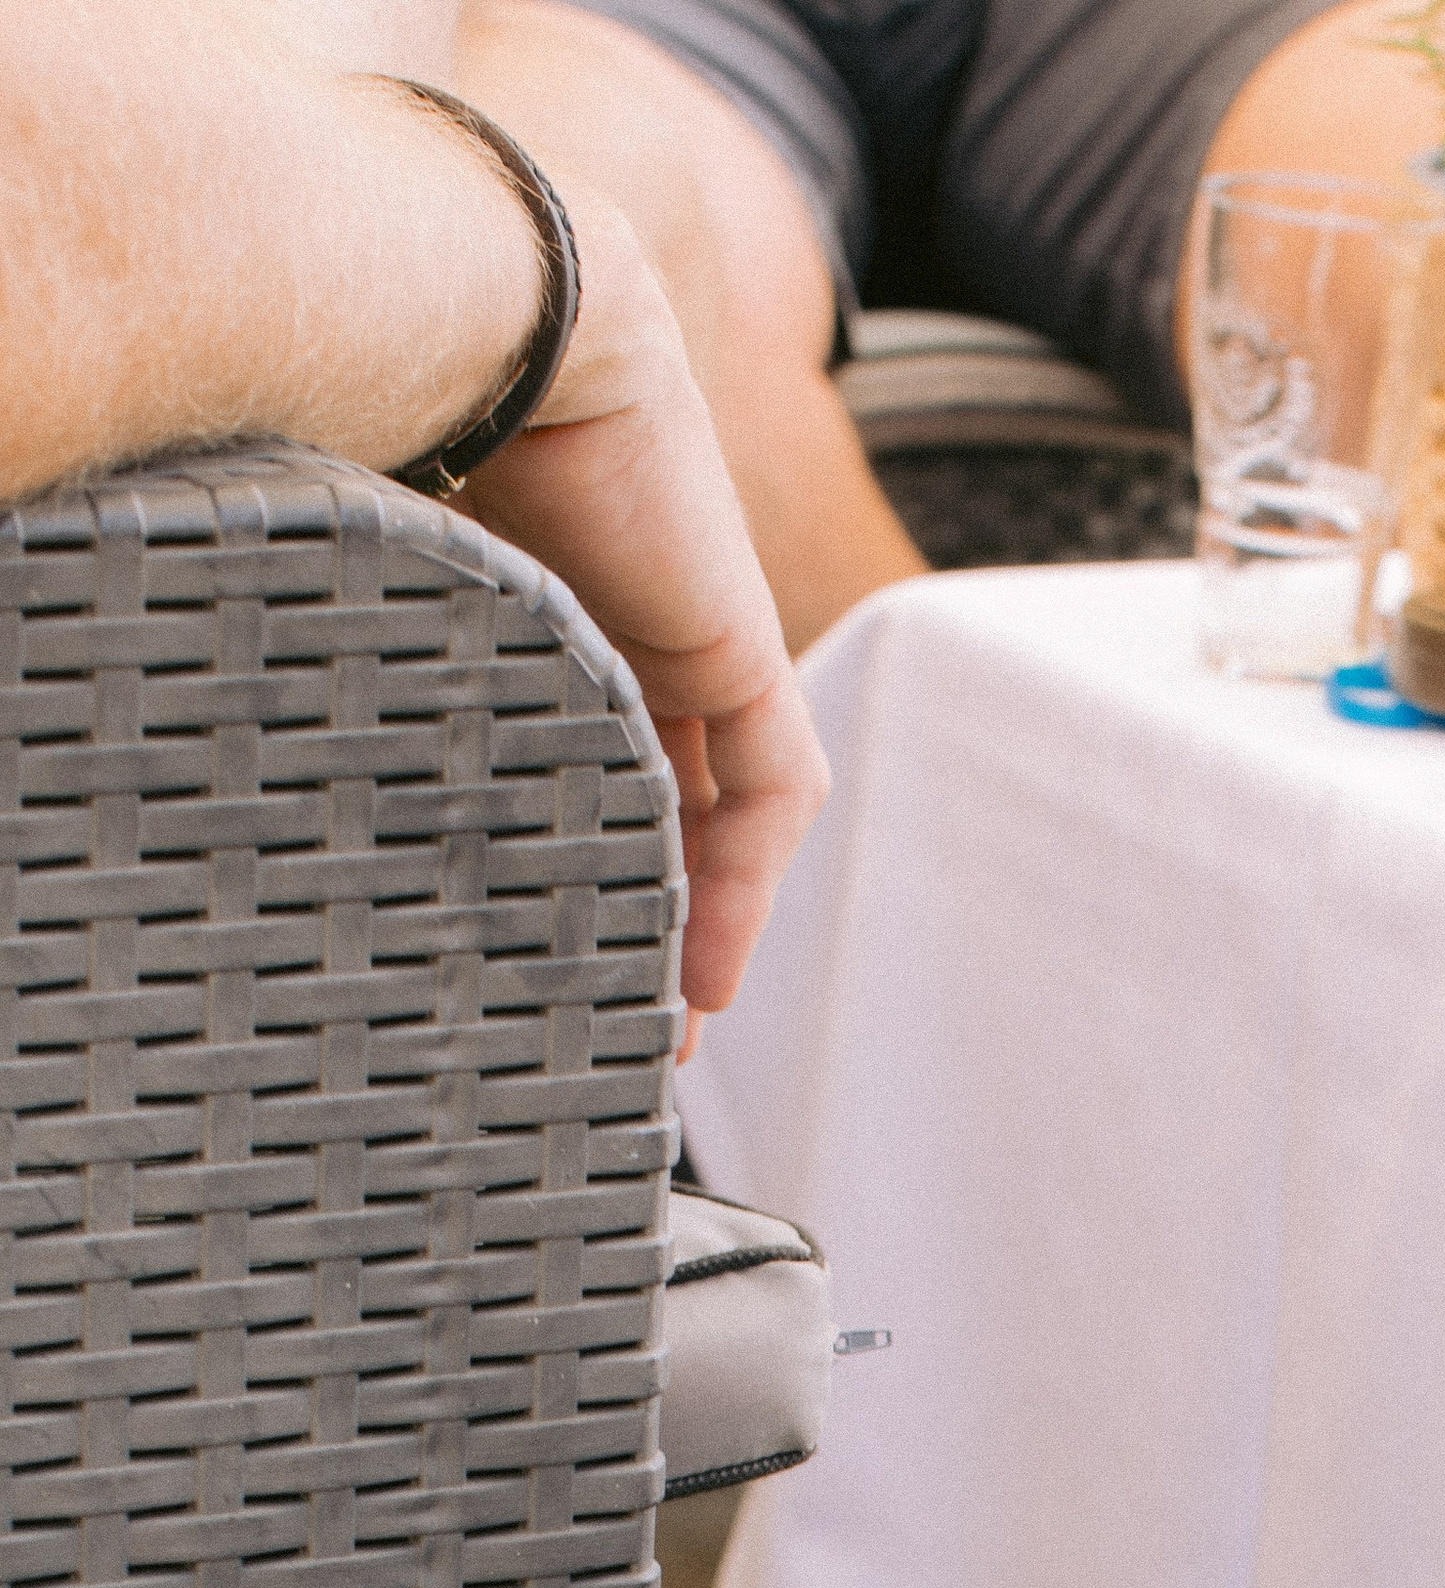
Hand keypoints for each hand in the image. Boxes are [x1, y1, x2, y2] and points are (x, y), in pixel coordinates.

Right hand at [462, 185, 828, 1021]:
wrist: (484, 317)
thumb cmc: (395, 400)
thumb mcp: (392, 563)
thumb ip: (386, 645)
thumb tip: (276, 730)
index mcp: (553, 596)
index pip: (586, 741)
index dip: (575, 842)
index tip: (535, 939)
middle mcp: (634, 614)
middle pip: (665, 789)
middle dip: (646, 906)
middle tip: (610, 1015)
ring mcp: (697, 626)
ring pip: (723, 803)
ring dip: (703, 915)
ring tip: (665, 1016)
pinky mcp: (739, 641)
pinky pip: (771, 786)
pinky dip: (747, 881)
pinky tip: (707, 967)